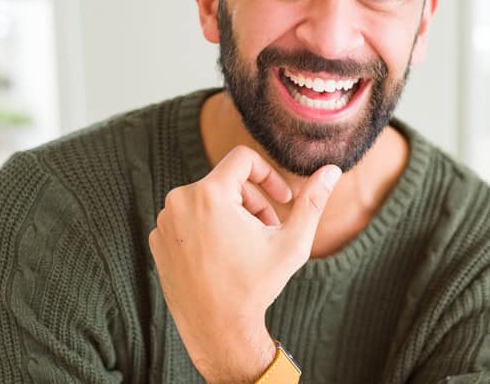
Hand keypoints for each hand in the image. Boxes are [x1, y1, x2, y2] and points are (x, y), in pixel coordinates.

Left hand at [149, 145, 339, 382]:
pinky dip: (208, 228)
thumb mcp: (292, 242)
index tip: (282, 199)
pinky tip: (222, 256)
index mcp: (209, 194)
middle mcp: (179, 201)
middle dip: (253, 201)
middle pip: (227, 181)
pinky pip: (187, 218)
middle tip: (268, 231)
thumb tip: (333, 170)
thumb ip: (312, 202)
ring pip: (207, 199)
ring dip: (232, 215)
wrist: (217, 331)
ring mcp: (164, 222)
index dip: (269, 174)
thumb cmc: (256, 286)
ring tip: (246, 246)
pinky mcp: (156, 240)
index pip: (243, 158)